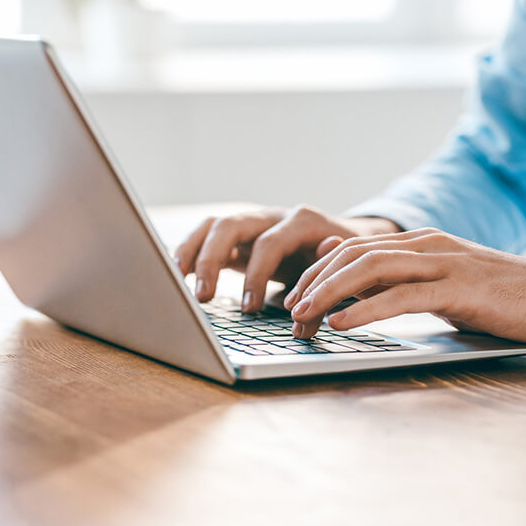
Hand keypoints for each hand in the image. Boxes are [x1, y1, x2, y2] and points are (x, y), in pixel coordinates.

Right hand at [173, 205, 400, 311]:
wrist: (349, 241)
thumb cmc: (346, 259)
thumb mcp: (346, 265)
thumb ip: (331, 271)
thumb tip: (320, 274)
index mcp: (301, 221)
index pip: (269, 243)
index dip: (256, 276)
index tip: (249, 309)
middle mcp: (272, 216)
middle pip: (230, 225)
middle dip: (211, 260)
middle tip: (203, 296)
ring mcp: (253, 224)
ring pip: (213, 226)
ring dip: (192, 251)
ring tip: (176, 280)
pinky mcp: (240, 237)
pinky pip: (208, 237)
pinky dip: (190, 252)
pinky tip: (176, 273)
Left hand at [284, 227, 525, 349]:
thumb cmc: (501, 298)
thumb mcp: (441, 285)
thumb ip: (399, 278)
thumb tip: (349, 276)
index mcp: (420, 243)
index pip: (353, 249)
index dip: (317, 271)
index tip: (294, 296)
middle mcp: (426, 245)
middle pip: (353, 255)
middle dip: (314, 281)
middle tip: (289, 310)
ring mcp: (443, 263)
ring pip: (371, 269)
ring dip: (330, 293)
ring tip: (303, 315)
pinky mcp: (460, 288)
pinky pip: (402, 296)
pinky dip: (365, 310)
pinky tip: (342, 323)